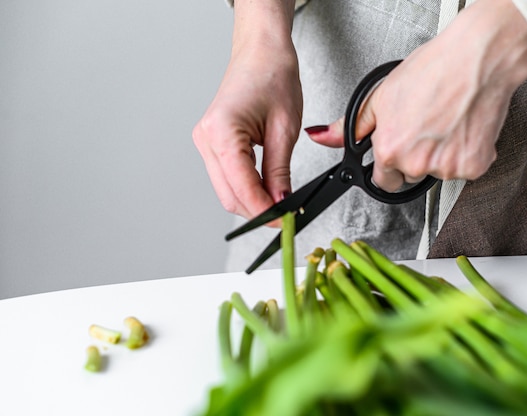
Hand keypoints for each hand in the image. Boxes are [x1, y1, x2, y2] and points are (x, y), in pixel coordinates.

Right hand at [193, 2, 301, 220]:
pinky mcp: (211, 143)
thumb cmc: (273, 77)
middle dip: (256, 211)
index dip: (263, 210)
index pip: (241, 186)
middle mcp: (206, 138)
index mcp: (221, 131)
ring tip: (279, 202)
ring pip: (226, 189)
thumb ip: (279, 172)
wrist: (261, 52)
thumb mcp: (284, 129)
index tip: (284, 222)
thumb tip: (280, 203)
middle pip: (228, 195)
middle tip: (285, 217)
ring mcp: (205, 141)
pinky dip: (246, 187)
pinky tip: (265, 188)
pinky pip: (226, 176)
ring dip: (251, 200)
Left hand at [307, 0, 526, 190]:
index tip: (398, 150)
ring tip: (445, 122)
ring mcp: (447, 168)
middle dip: (414, 159)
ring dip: (440, 156)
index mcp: (390, 150)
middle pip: (410, 177)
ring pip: (438, 172)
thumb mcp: (381, 95)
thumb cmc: (433, 70)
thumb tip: (323, 137)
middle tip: (424, 128)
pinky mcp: (474, 166)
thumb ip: (351, 126)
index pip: (383, 181)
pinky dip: (465, 153)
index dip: (389, 164)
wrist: (478, 58)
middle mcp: (416, 164)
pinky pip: (465, 169)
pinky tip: (462, 127)